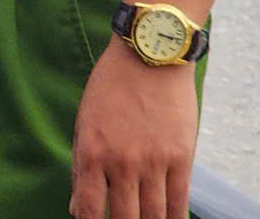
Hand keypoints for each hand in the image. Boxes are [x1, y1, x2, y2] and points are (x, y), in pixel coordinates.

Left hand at [70, 41, 197, 218]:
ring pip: (153, 216)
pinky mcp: (181, 157)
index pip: (89, 209)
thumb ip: (80, 167)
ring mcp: (154, 162)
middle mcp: (121, 163)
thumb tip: (78, 209)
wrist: (151, 56)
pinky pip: (178, 201)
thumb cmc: (111, 86)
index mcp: (91, 153)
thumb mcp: (84, 121)